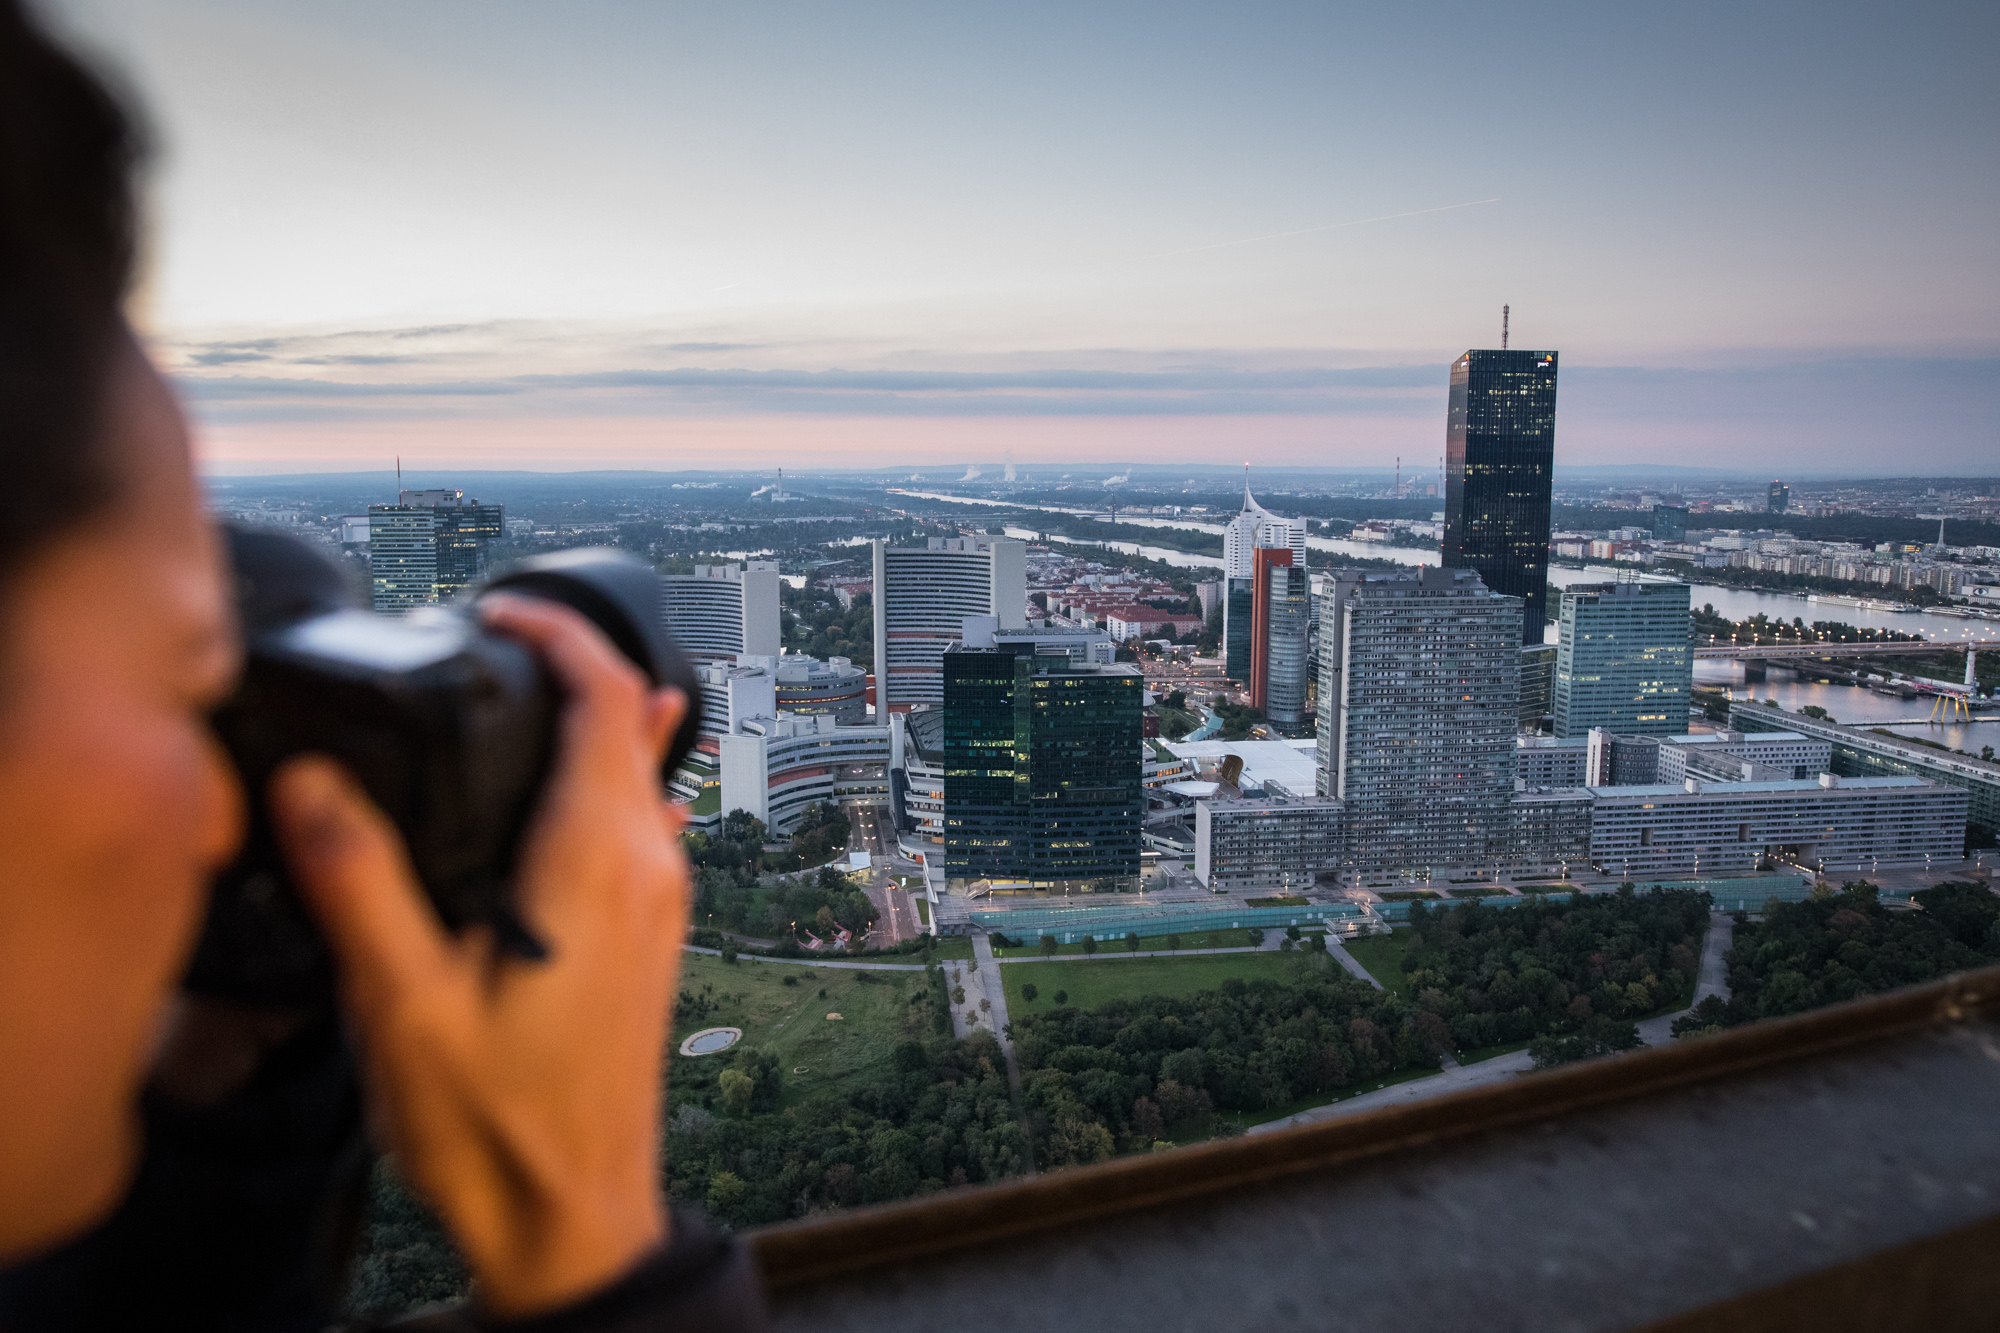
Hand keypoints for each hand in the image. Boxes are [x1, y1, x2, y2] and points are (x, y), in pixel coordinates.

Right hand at [269, 594, 690, 1317]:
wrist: (574, 1217)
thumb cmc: (500, 1126)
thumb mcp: (404, 1005)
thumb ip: (359, 883)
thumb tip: (311, 784)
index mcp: (598, 862)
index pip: (609, 699)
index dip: (561, 633)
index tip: (500, 609)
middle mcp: (650, 867)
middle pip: (632, 722)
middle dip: (569, 664)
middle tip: (488, 641)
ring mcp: (662, 902)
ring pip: (643, 770)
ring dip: (592, 718)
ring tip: (518, 693)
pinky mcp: (653, 933)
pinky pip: (645, 821)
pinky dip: (609, 775)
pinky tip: (573, 783)